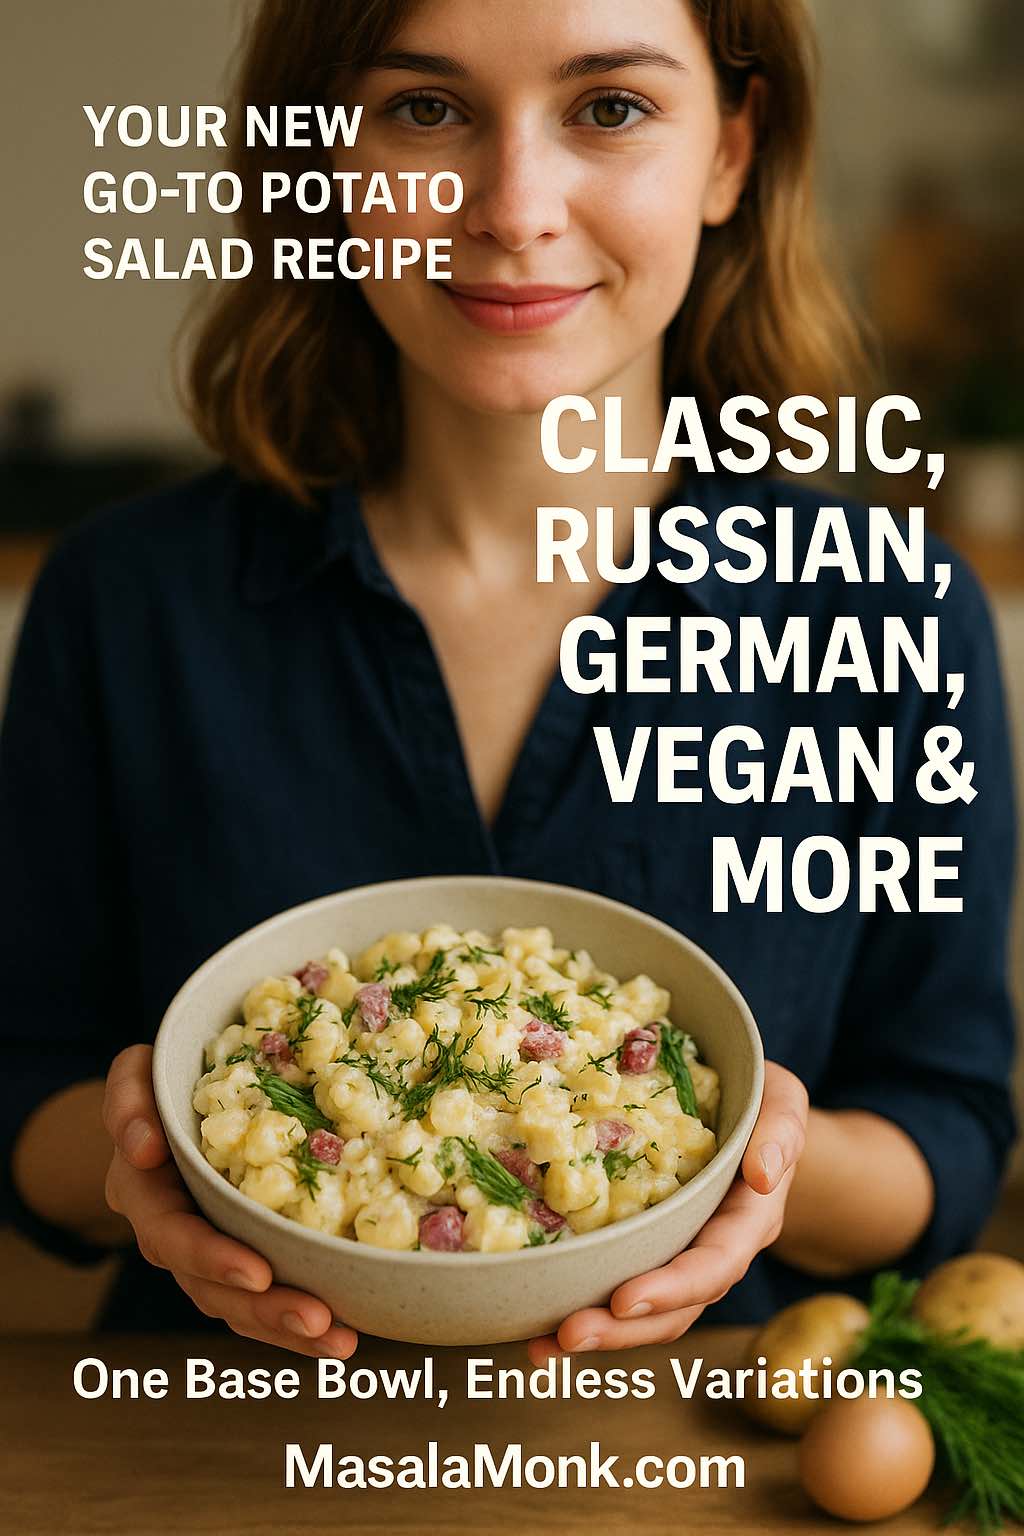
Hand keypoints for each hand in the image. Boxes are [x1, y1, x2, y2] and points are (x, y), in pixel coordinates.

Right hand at [103, 1045, 356, 1358]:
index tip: (255, 1272)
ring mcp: (210, 1253)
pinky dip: (299, 1322)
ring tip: (340, 1340)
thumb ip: (128, 1099)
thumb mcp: (136, 1075)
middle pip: (213, 1288)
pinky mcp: (245, 1256)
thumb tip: (143, 1148)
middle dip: (264, 1309)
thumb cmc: (163, 1084)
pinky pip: (266, 1298)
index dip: (210, 1257)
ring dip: (288, 1329)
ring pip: (242, 1306)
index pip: (172, 1236)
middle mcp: (176, 1235)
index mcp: (147, 1195)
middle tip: (318, 1320)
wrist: (180, 1104)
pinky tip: (346, 1332)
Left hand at [526, 1060, 807, 1362]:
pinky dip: (584, 1309)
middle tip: (568, 1334)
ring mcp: (681, 1254)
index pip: (715, 1264)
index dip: (674, 1287)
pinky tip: (537, 1328)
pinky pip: (620, 1287)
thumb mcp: (782, 1101)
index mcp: (748, 1219)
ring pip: (647, 1313)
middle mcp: (715, 1250)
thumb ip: (781, 1132)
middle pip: (676, 1308)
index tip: (625, 1298)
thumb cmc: (760, 1098)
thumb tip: (763, 1176)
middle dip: (624, 1328)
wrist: (746, 1110)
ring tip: (543, 1347)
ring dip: (599, 1334)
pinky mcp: (648, 1248)